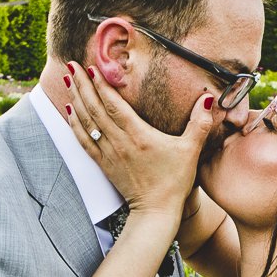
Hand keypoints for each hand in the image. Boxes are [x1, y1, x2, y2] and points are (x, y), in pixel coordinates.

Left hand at [64, 62, 214, 219]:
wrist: (155, 211)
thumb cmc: (174, 181)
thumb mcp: (191, 151)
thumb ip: (199, 124)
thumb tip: (208, 100)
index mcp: (138, 135)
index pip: (114, 104)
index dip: (101, 84)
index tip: (91, 66)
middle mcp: (119, 142)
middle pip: (95, 108)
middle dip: (82, 85)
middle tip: (72, 65)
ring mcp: (108, 153)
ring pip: (86, 122)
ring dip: (75, 99)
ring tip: (68, 79)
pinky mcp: (104, 164)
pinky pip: (84, 140)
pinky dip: (74, 124)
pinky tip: (69, 111)